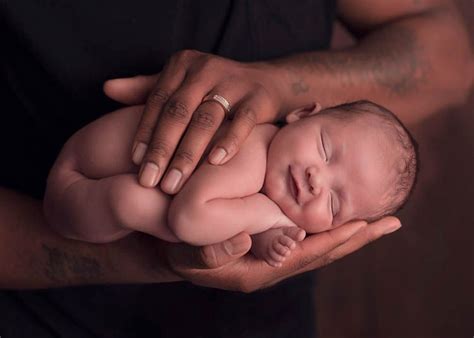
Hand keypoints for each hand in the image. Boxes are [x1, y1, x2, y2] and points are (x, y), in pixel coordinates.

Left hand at [103, 50, 281, 193]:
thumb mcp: (182, 82)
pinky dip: (228, 142)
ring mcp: (234, 83)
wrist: (269, 81)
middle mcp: (206, 70)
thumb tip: (106, 89)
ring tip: (174, 184)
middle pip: (178, 112)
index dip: (144, 131)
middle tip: (149, 181)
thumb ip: (147, 87)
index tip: (134, 162)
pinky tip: (215, 163)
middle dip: (162, 149)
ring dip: (188, 154)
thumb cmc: (217, 88)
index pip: (158, 100)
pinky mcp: (257, 98)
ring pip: (206, 120)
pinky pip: (241, 123)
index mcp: (183, 65)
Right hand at [162, 216, 400, 291]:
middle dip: (358, 238)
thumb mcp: (189, 256)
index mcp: (262, 270)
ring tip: (377, 220)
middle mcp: (277, 266)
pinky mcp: (273, 244)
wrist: (177, 253)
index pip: (308, 254)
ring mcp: (278, 257)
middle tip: (391, 222)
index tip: (365, 225)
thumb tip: (242, 240)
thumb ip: (213, 252)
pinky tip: (341, 217)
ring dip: (350, 233)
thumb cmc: (182, 254)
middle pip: (325, 251)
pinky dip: (330, 227)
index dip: (335, 239)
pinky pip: (309, 237)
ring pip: (321, 245)